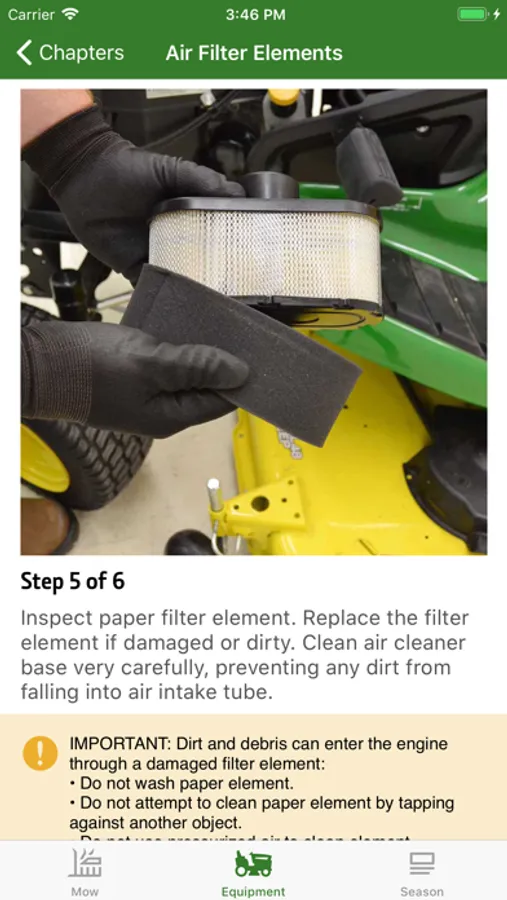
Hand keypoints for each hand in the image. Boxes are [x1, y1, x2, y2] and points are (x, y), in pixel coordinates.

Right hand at [22, 322, 248, 437]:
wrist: (39, 364)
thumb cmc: (89, 367)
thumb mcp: (151, 363)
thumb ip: (197, 367)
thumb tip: (241, 373)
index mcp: (172, 416)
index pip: (222, 400)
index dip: (242, 377)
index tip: (261, 352)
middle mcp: (162, 410)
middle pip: (207, 386)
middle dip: (224, 361)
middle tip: (242, 331)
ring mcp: (146, 394)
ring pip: (186, 372)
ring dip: (200, 351)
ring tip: (218, 323)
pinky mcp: (132, 376)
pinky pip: (166, 363)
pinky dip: (177, 345)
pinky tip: (184, 324)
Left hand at [23, 104, 243, 283]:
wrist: (84, 176)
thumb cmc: (125, 168)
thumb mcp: (169, 169)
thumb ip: (200, 179)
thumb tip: (234, 191)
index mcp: (185, 216)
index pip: (212, 238)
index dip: (226, 250)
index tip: (242, 262)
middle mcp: (172, 237)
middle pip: (197, 264)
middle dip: (209, 277)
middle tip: (225, 287)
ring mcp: (152, 253)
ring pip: (174, 278)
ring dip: (185, 287)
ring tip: (201, 296)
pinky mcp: (131, 266)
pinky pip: (148, 284)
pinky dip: (157, 292)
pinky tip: (169, 295)